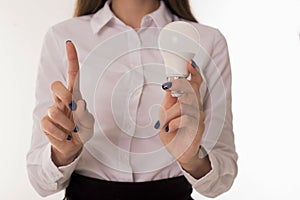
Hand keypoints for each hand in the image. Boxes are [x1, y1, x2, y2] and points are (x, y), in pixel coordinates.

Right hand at [40, 41, 94, 165]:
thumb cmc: (82, 130)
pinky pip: (49, 125)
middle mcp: (62, 100)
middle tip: (71, 107)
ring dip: (66, 124)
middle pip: (56, 86)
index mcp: (75, 95)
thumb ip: (85, 115)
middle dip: (63, 95)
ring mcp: (52, 110)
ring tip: (71, 130)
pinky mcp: (45, 122)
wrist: (74, 145)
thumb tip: (79, 104)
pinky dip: (60, 134)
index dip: (71, 59)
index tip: (69, 44)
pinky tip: (64, 135)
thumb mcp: (89, 124)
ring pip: (53, 110)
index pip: (73, 74)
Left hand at [157, 61, 209, 177]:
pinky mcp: (198, 128)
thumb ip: (169, 100)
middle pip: (192, 90)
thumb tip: (168, 84)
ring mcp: (199, 117)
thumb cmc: (173, 131)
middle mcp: (196, 107)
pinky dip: (174, 123)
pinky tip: (170, 129)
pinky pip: (186, 119)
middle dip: (179, 85)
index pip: (196, 84)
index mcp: (189, 102)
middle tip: (167, 86)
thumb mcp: (167, 113)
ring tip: (164, 123)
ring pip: (185, 105)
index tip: (189, 63)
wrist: (179, 151)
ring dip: (170, 113)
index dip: (194, 73)